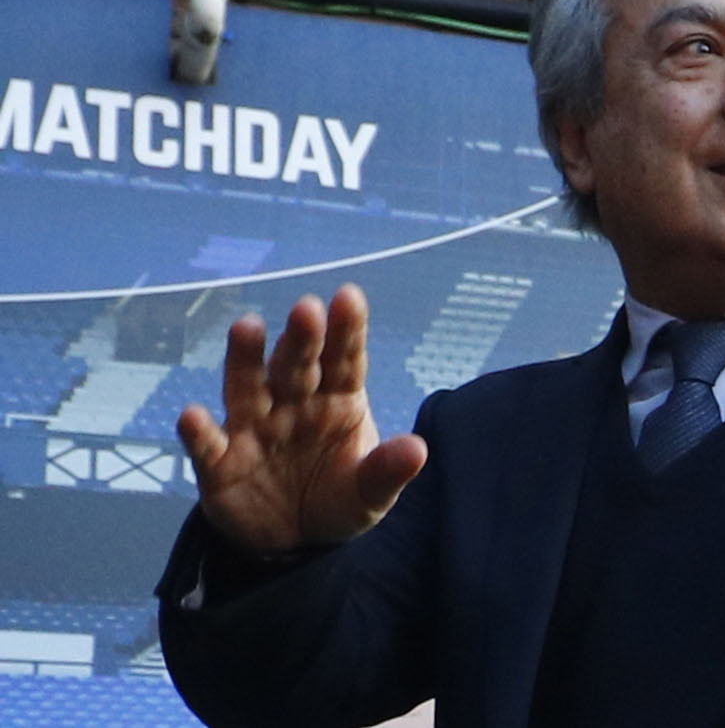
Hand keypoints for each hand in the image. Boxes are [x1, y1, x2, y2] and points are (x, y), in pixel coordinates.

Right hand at [176, 284, 427, 555]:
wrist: (293, 543)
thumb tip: (418, 449)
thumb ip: (387, 471)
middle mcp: (293, 404)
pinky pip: (207, 445)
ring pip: (247, 387)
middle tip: (307, 308)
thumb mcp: (370, 493)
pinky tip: (191, 416)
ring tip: (247, 327)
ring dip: (245, 358)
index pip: (344, 360)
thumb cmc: (337, 499)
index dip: (346, 329)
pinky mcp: (219, 463)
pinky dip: (198, 431)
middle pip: (297, 365)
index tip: (349, 297)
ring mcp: (254, 428)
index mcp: (338, 401)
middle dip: (302, 337)